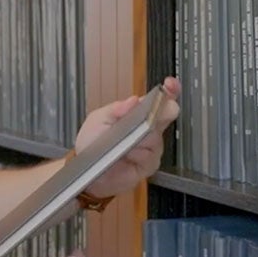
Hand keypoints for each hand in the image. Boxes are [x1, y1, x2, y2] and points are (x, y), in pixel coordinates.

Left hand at [76, 77, 180, 199]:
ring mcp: (151, 145)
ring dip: (139, 139)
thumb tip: (133, 100)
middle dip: (161, 113)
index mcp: (137, 111)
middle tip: (150, 116)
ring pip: (156, 137)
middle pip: (166, 115)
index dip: (169, 91)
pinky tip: (127, 156)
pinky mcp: (150, 163)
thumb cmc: (91, 144)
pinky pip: (151, 156)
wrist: (87, 171)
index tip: (170, 85)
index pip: (159, 97)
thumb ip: (115, 109)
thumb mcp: (98, 119)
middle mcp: (148, 126)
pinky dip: (137, 155)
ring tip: (123, 144)